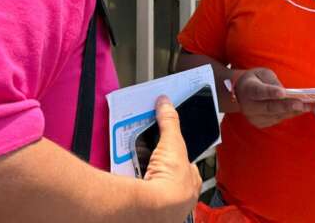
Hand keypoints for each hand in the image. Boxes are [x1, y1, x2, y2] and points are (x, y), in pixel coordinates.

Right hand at [143, 96, 201, 219]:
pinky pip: (138, 192)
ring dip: (143, 175)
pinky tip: (124, 175)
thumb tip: (166, 103)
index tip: (166, 150)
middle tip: (145, 154)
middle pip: (167, 176)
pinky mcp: (146, 211)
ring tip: (131, 161)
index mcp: (191, 184)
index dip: (176, 157)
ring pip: (152, 185)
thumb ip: (170, 122)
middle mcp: (179, 198)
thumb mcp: (173, 142)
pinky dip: (131, 184)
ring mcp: (162, 207)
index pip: (187, 168)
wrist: (152, 207)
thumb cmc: (171, 181)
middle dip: (157, 165)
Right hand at [235, 68, 306, 128]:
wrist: (240, 93)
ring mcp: (253, 117)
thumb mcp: (262, 74)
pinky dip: (288, 115)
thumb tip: (285, 93)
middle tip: (301, 104)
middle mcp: (249, 106)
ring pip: (275, 115)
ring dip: (292, 111)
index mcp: (248, 89)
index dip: (271, 92)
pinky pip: (276, 119)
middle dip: (286, 106)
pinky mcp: (260, 123)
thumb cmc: (255, 80)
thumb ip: (272, 82)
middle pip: (269, 107)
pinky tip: (300, 110)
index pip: (259, 91)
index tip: (282, 93)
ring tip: (307, 106)